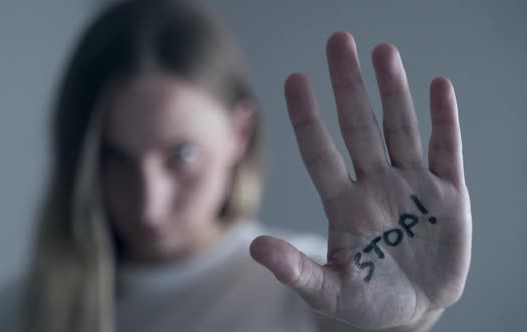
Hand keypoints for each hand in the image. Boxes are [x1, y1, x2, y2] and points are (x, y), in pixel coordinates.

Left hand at [249, 31, 471, 329]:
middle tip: (338, 41)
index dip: (307, 117)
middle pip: (358, 126)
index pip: (320, 152)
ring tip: (383, 52)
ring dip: (393, 91)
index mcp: (343, 203)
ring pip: (399, 129)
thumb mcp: (328, 291)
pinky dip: (444, 120)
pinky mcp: (447, 194)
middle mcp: (374, 184)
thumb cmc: (366, 301)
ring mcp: (411, 185)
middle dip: (349, 86)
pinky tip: (438, 87)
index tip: (294, 79)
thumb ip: (295, 270)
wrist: (412, 311)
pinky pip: (447, 150)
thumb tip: (254, 246)